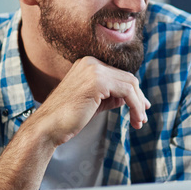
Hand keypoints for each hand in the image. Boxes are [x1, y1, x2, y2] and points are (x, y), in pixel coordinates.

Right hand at [29, 55, 150, 145]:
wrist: (48, 126)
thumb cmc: (68, 117)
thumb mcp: (95, 102)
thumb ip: (111, 95)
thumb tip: (130, 97)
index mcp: (88, 64)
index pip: (119, 75)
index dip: (134, 93)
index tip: (140, 109)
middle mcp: (91, 62)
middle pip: (128, 77)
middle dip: (139, 99)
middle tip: (142, 118)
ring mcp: (94, 70)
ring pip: (130, 84)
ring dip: (138, 105)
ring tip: (139, 122)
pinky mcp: (98, 81)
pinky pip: (127, 92)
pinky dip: (135, 106)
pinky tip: (135, 119)